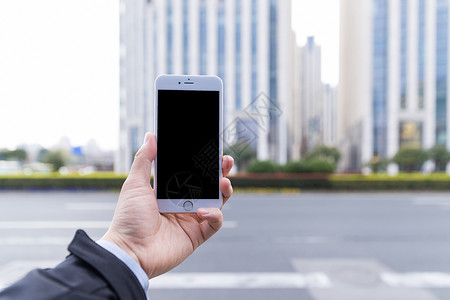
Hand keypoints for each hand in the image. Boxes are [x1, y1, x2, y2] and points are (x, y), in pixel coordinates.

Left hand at [101, 132, 233, 278]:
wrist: (129, 252)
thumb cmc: (128, 219)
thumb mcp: (134, 185)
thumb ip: (144, 160)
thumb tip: (151, 135)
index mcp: (169, 191)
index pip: (192, 172)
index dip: (203, 162)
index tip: (211, 149)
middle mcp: (182, 204)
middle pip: (208, 185)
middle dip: (220, 172)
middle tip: (226, 161)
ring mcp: (191, 219)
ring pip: (217, 201)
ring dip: (224, 190)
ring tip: (223, 182)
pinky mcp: (197, 236)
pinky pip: (214, 222)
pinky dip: (214, 215)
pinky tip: (203, 211)